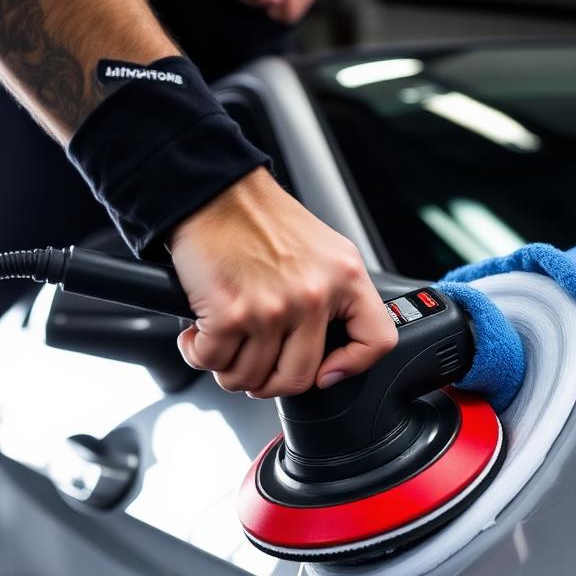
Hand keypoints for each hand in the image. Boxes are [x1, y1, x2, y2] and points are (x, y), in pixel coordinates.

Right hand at [170, 167, 396, 396]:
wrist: (215, 191)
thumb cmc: (262, 221)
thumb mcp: (326, 252)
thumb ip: (338, 296)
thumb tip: (336, 353)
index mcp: (346, 278)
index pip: (376, 341)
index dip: (352, 367)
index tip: (327, 372)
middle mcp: (313, 296)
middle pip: (299, 378)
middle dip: (269, 383)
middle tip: (256, 367)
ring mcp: (273, 308)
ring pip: (252, 378)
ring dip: (231, 371)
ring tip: (224, 346)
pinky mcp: (230, 313)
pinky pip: (214, 362)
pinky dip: (200, 355)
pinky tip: (199, 337)